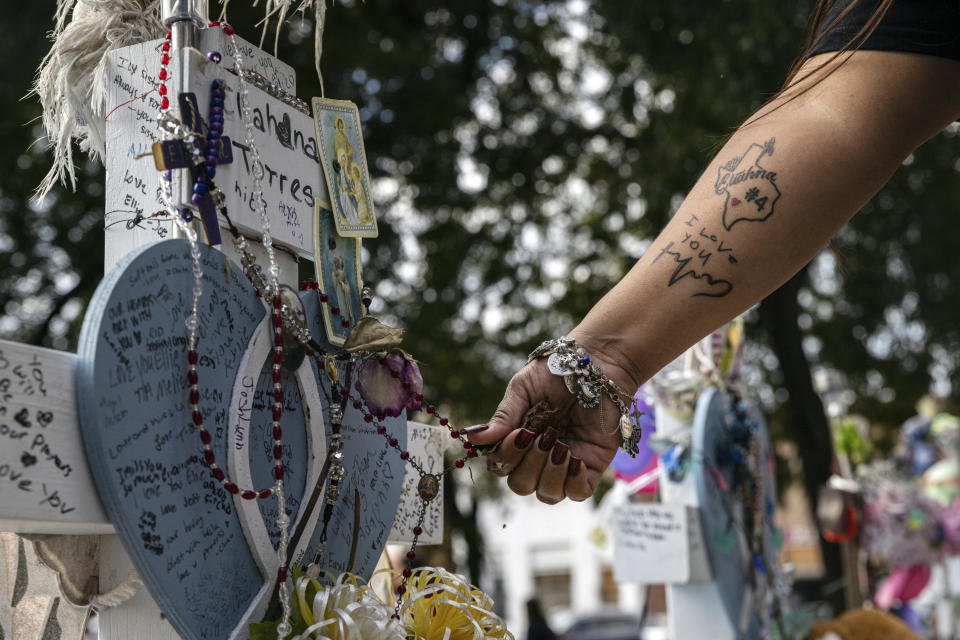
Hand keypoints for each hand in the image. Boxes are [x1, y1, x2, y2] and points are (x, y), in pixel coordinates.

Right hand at [466, 338, 638, 503]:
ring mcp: (565, 463)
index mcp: (518, 438)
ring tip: (560, 446)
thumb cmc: (557, 370)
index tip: (519, 434)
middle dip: (529, 465)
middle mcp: (539, 455)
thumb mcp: (523, 389)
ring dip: (550, 475)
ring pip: (548, 494)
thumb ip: (503, 416)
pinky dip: (573, 482)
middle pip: (521, 485)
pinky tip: (575, 459)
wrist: (595, 362)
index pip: (502, 466)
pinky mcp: (591, 465)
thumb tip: (473, 438)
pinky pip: (578, 492)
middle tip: (543, 437)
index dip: (506, 457)